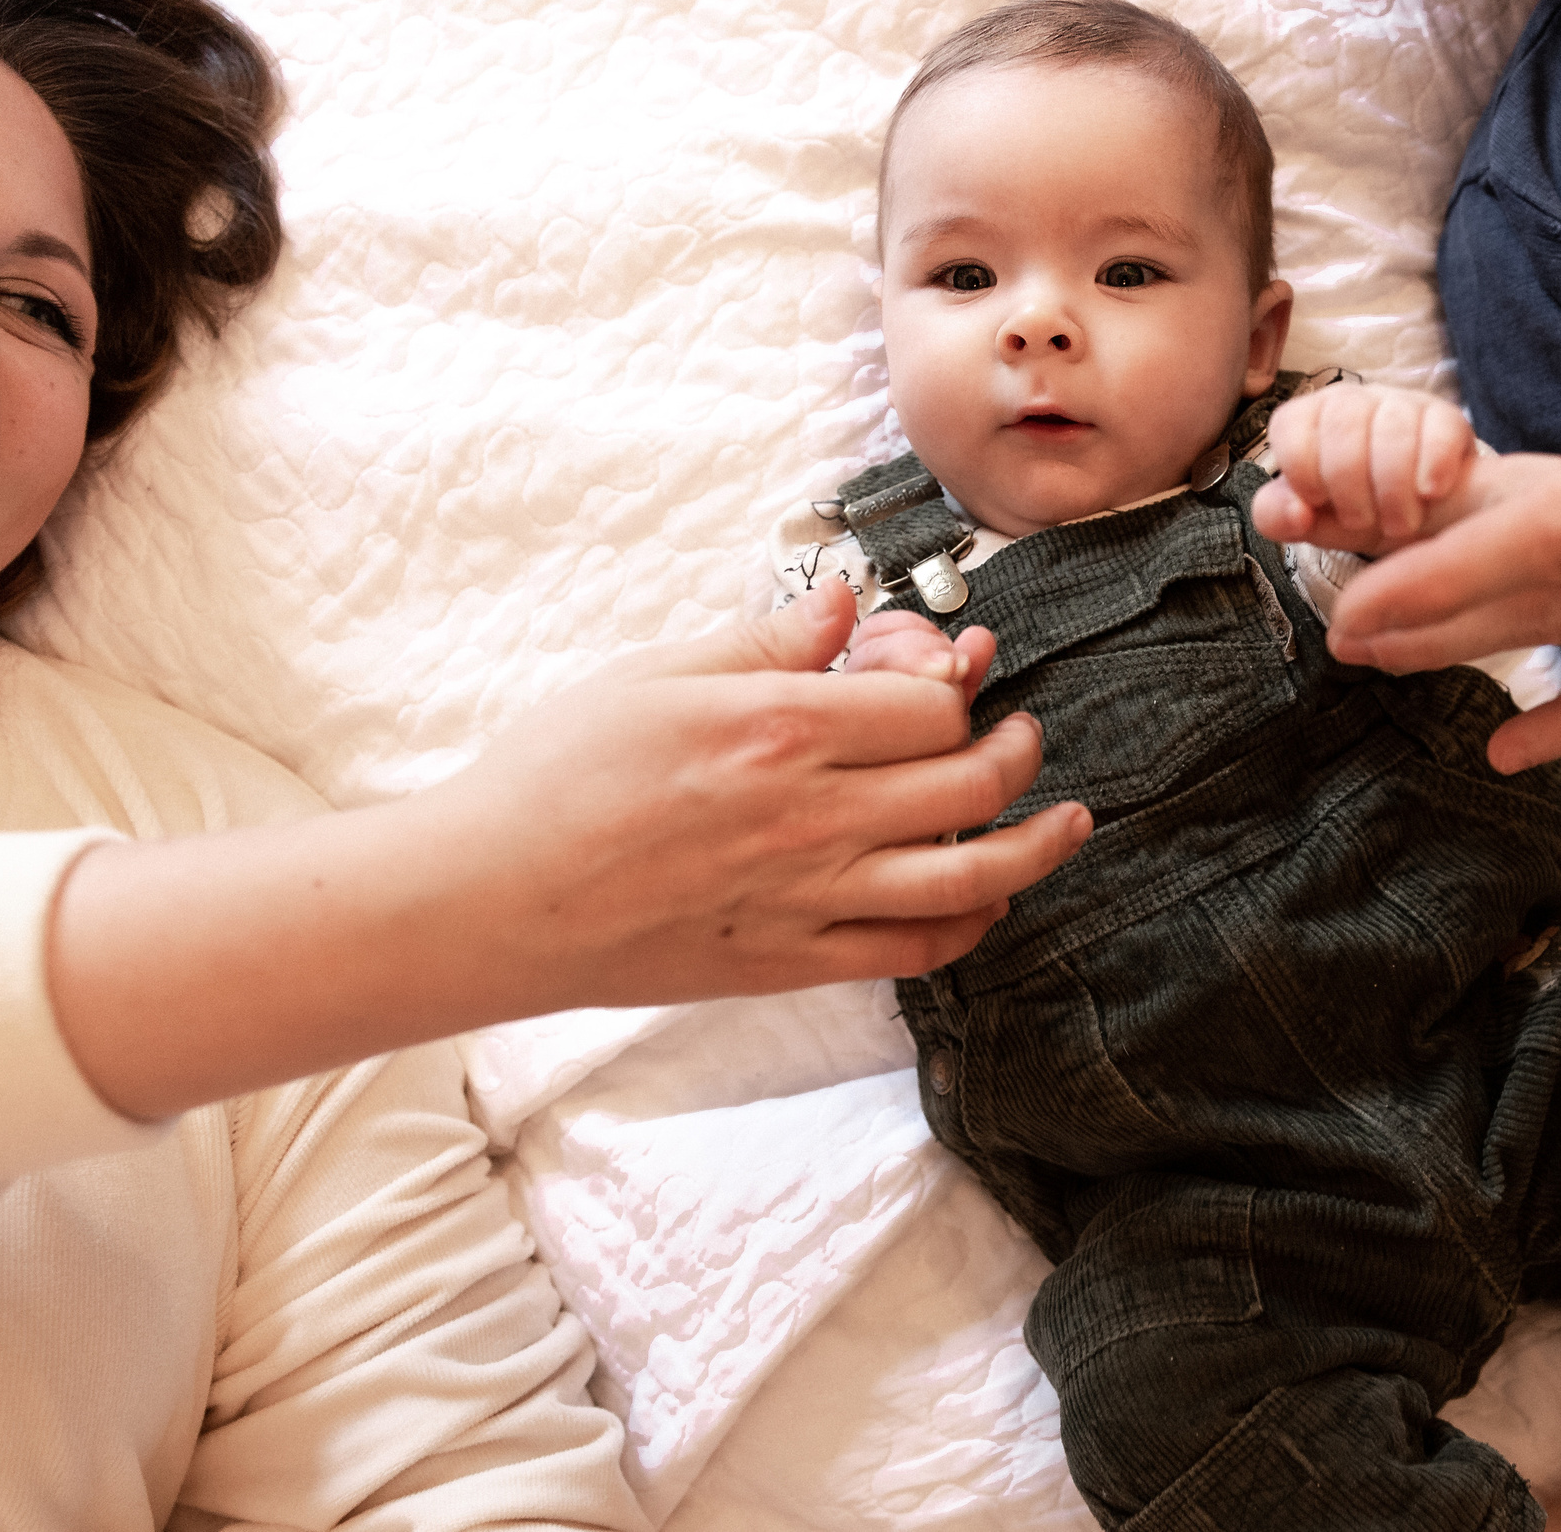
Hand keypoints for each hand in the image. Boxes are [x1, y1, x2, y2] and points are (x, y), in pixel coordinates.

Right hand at [50, 580, 1090, 1117]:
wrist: (492, 898)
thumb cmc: (557, 775)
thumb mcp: (654, 674)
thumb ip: (765, 639)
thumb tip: (847, 600)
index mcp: (778, 728)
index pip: (928, 705)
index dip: (961, 684)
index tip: (961, 674)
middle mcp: (811, 815)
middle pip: (969, 784)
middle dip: (1018, 752)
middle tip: (1023, 736)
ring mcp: (809, 896)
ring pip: (968, 878)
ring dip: (1036, 847)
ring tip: (1069, 822)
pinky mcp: (792, 959)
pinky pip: (914, 950)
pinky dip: (969, 925)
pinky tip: (986, 902)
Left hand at [1253, 381, 1482, 551]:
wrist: (1427, 523)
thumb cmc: (1361, 513)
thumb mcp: (1317, 522)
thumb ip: (1282, 517)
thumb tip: (1295, 512)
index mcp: (1312, 421)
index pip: (1291, 423)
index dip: (1301, 467)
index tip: (1319, 502)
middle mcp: (1355, 403)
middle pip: (1342, 419)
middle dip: (1349, 481)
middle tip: (1362, 522)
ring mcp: (1403, 405)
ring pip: (1392, 424)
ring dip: (1393, 485)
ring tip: (1399, 523)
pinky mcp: (1448, 419)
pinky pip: (1440, 427)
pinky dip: (1433, 465)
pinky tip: (1429, 493)